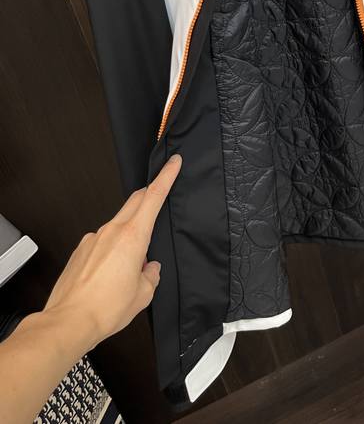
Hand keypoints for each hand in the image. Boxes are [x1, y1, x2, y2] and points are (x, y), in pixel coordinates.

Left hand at [42, 154, 181, 353]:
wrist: (68, 322)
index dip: (166, 177)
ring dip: (130, 230)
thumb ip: (151, 275)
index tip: (173, 163)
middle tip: (159, 193)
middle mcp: (111, 231)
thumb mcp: (143, 294)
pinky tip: (112, 270)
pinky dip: (112, 247)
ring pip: (118, 223)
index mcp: (132, 237)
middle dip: (149, 194)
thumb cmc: (104, 309)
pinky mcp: (80, 250)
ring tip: (133, 260)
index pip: (153, 196)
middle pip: (135, 201)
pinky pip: (102, 240)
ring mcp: (93, 239)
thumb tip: (150, 268)